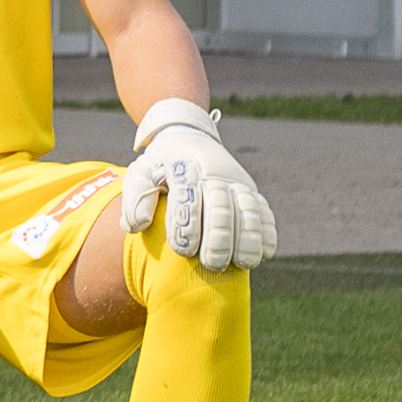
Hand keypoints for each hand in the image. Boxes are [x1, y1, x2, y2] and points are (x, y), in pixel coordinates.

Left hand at [120, 98, 275, 271]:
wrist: (187, 138)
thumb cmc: (161, 166)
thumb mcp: (141, 172)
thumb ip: (135, 197)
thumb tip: (136, 225)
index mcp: (183, 167)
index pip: (187, 196)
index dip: (186, 224)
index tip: (182, 251)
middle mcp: (213, 173)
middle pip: (221, 206)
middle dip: (219, 237)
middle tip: (212, 263)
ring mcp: (236, 182)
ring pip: (248, 209)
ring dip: (248, 238)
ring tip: (243, 263)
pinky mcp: (251, 190)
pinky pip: (265, 211)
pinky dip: (267, 232)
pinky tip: (264, 253)